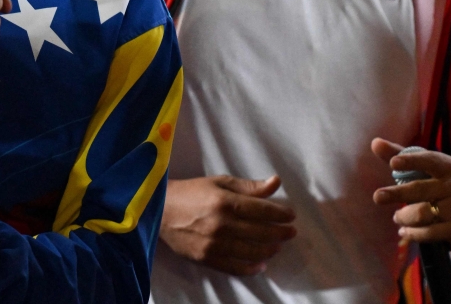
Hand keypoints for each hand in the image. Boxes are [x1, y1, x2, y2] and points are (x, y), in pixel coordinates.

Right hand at [161, 175, 296, 275]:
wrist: (159, 210)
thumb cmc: (190, 192)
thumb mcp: (218, 182)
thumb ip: (248, 186)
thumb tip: (275, 182)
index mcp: (224, 202)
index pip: (262, 210)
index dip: (281, 214)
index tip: (291, 215)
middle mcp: (221, 224)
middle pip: (262, 232)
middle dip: (281, 232)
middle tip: (290, 231)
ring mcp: (214, 244)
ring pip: (253, 252)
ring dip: (271, 249)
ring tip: (277, 245)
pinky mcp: (206, 258)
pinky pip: (236, 268)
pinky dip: (253, 267)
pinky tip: (261, 263)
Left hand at [372, 138, 450, 244]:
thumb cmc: (447, 181)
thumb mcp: (431, 166)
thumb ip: (402, 154)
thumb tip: (375, 143)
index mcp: (448, 167)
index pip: (429, 160)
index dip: (411, 161)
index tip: (393, 163)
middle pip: (421, 190)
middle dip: (397, 193)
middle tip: (377, 197)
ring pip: (424, 214)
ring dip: (405, 217)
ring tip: (397, 217)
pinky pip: (433, 233)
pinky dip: (415, 234)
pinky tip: (406, 232)